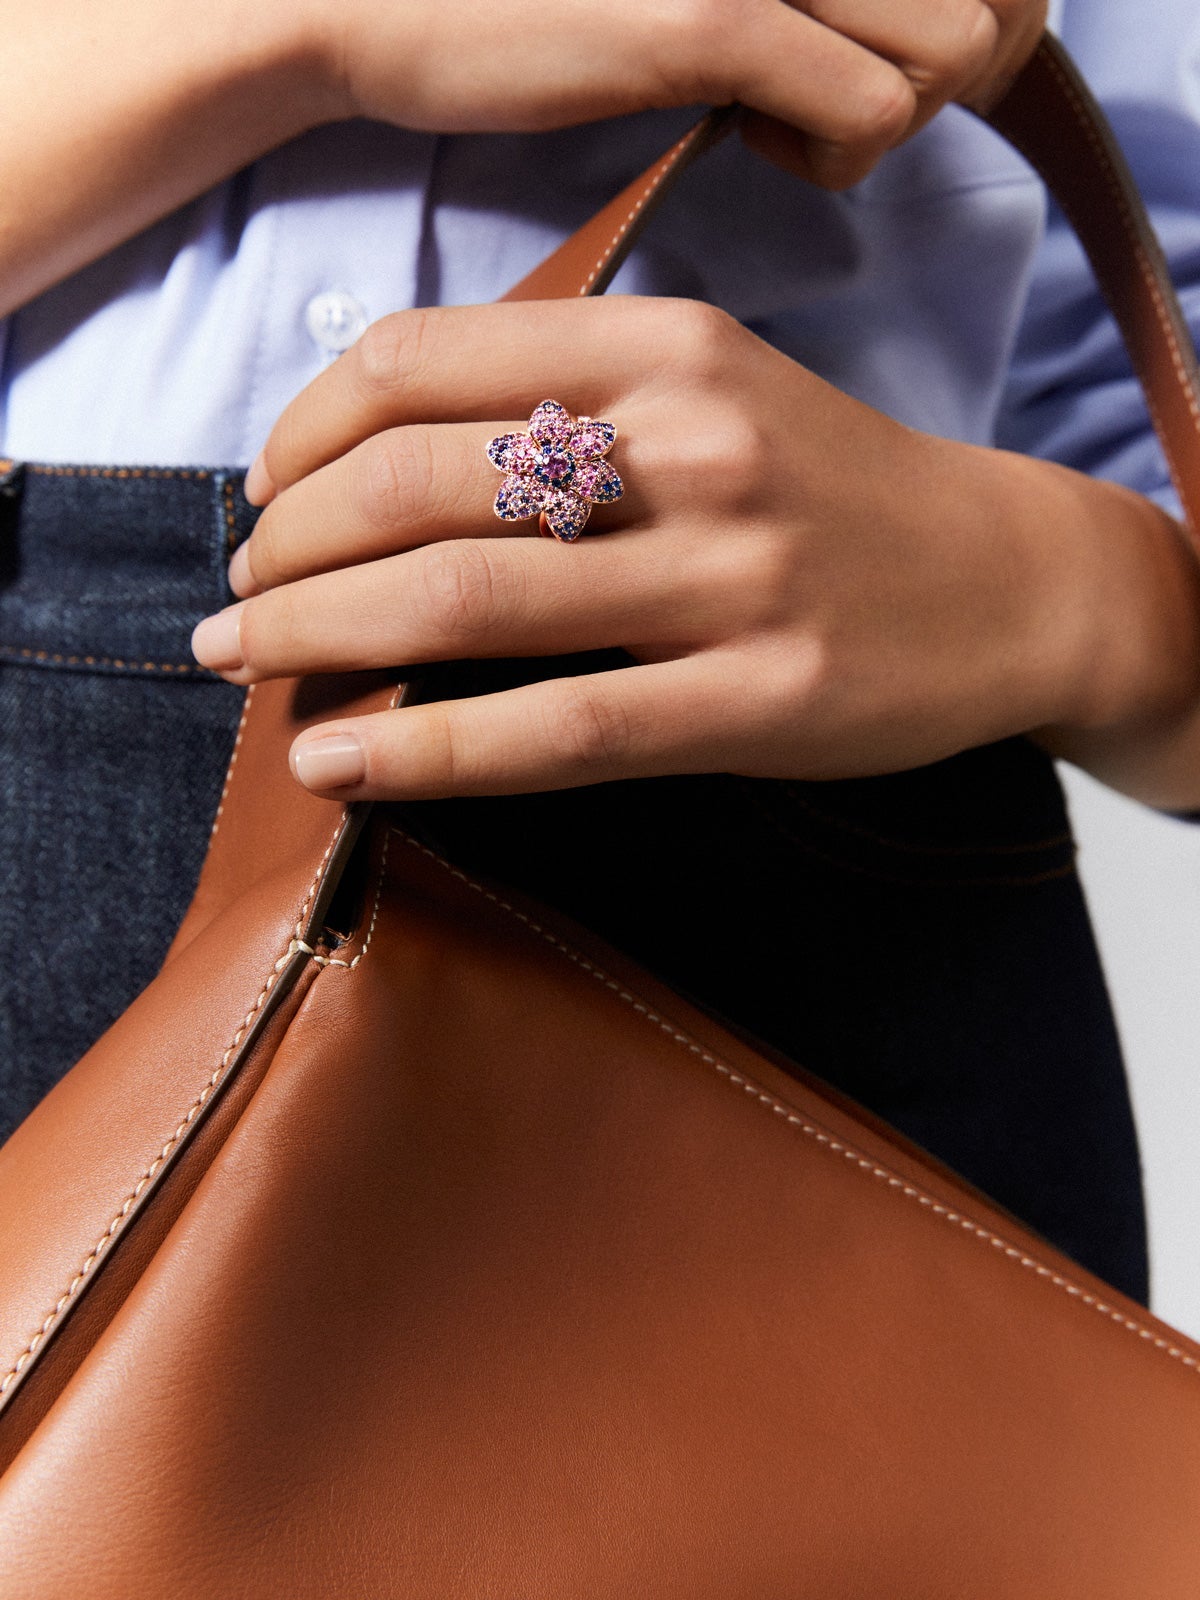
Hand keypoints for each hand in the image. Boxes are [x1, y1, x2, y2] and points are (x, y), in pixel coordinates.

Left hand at [190, 295, 1188, 802]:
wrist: (1010, 579)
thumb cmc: (828, 489)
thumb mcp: (710, 390)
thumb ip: (563, 403)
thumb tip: (372, 467)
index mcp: (665, 345)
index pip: (418, 361)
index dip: (300, 434)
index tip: (261, 498)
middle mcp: (693, 441)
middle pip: (414, 485)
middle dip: (284, 553)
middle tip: (236, 606)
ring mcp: (730, 574)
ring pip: (465, 602)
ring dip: (317, 637)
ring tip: (249, 669)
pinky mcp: (758, 698)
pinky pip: (554, 730)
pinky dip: (423, 748)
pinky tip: (338, 762)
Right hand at [314, 0, 1047, 187]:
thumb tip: (919, 22)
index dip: (978, 14)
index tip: (876, 48)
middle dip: (947, 67)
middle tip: (837, 87)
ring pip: (959, 49)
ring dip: (891, 112)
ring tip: (786, 109)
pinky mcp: (716, 15)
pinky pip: (874, 111)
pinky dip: (831, 154)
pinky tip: (746, 133)